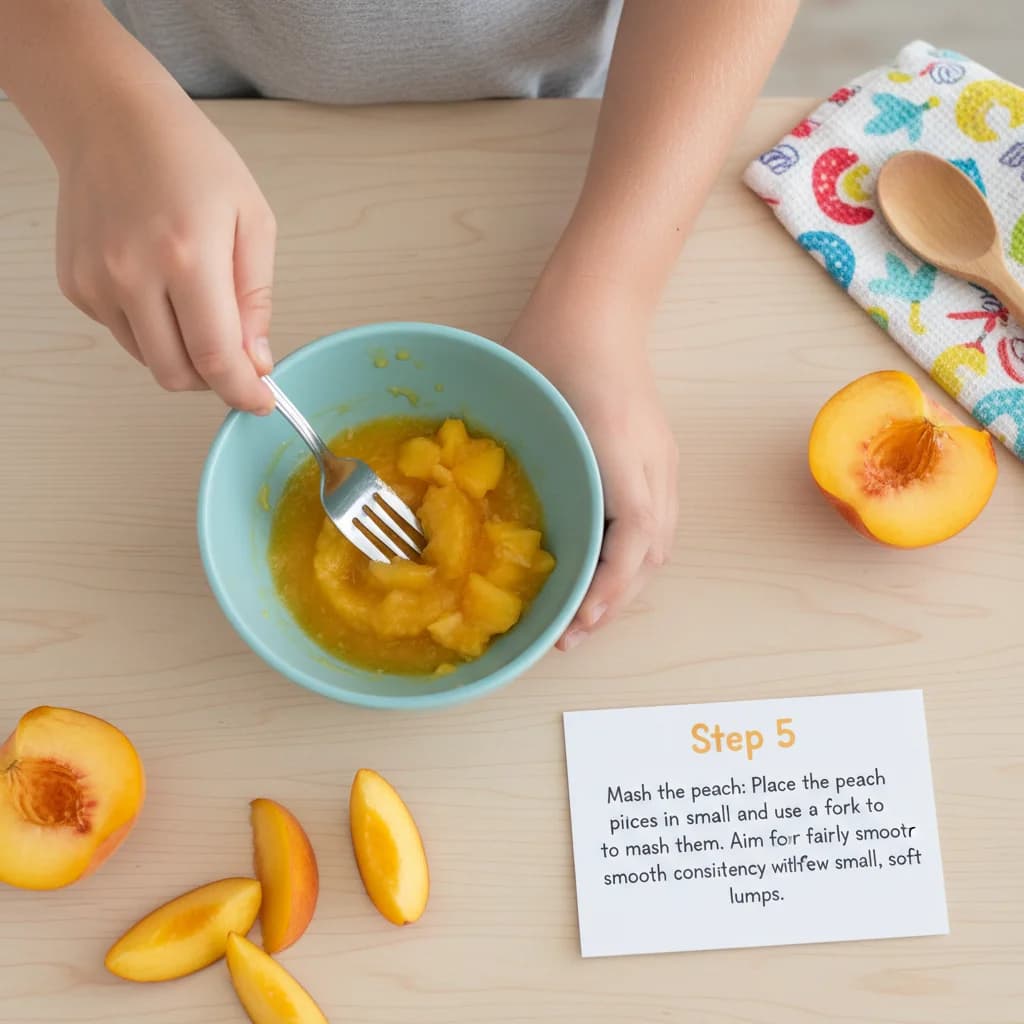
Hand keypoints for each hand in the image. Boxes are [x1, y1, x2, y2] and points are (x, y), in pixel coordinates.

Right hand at [54, 82, 275, 411]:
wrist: (111, 119)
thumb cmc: (191, 161)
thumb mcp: (253, 221)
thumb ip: (256, 299)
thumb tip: (256, 361)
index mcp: (188, 257)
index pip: (216, 358)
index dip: (243, 392)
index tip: (260, 402)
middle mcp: (133, 275)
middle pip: (177, 374)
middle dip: (214, 380)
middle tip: (235, 357)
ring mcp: (96, 282)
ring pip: (150, 360)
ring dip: (182, 354)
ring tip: (195, 304)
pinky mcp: (75, 285)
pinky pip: (124, 335)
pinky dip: (150, 328)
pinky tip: (159, 284)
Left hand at [505, 283, 677, 649]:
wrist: (596, 310)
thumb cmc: (556, 351)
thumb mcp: (528, 409)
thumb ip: (519, 464)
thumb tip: (486, 521)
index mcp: (626, 460)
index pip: (633, 544)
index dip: (607, 591)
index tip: (576, 624)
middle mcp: (654, 470)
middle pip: (649, 556)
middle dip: (614, 601)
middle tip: (573, 633)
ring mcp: (662, 465)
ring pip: (657, 545)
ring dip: (625, 584)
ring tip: (587, 609)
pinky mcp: (657, 460)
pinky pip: (655, 524)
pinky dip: (632, 558)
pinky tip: (601, 566)